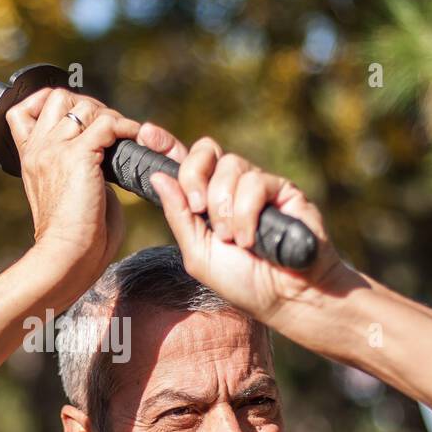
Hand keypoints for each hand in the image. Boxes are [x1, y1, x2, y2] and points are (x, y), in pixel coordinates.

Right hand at [6, 87, 140, 287]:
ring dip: (110, 117)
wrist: (65, 257)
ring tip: (125, 137)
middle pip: (58, 97)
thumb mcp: (66, 192)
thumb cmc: (73, 238)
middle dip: (88, 105)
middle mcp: (39, 149)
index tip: (78, 120)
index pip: (25, 109)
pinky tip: (137, 142)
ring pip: (85, 107)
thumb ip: (78, 166)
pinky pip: (108, 124)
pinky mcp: (78, 157)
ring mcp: (55, 150)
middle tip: (109, 129)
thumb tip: (104, 155)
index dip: (50, 103)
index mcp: (30, 158)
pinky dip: (127, 128)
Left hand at [141, 129, 345, 323]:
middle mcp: (230, 187)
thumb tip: (158, 177)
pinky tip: (251, 239)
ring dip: (224, 207)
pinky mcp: (282, 189)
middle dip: (195, 176)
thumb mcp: (198, 253)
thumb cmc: (241, 281)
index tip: (147, 134)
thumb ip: (178, 216)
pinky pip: (255, 182)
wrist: (284, 297)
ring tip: (234, 240)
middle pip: (205, 151)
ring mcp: (256, 185)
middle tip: (199, 209)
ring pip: (230, 166)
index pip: (184, 162)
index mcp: (205, 200)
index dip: (165, 144)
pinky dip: (247, 213)